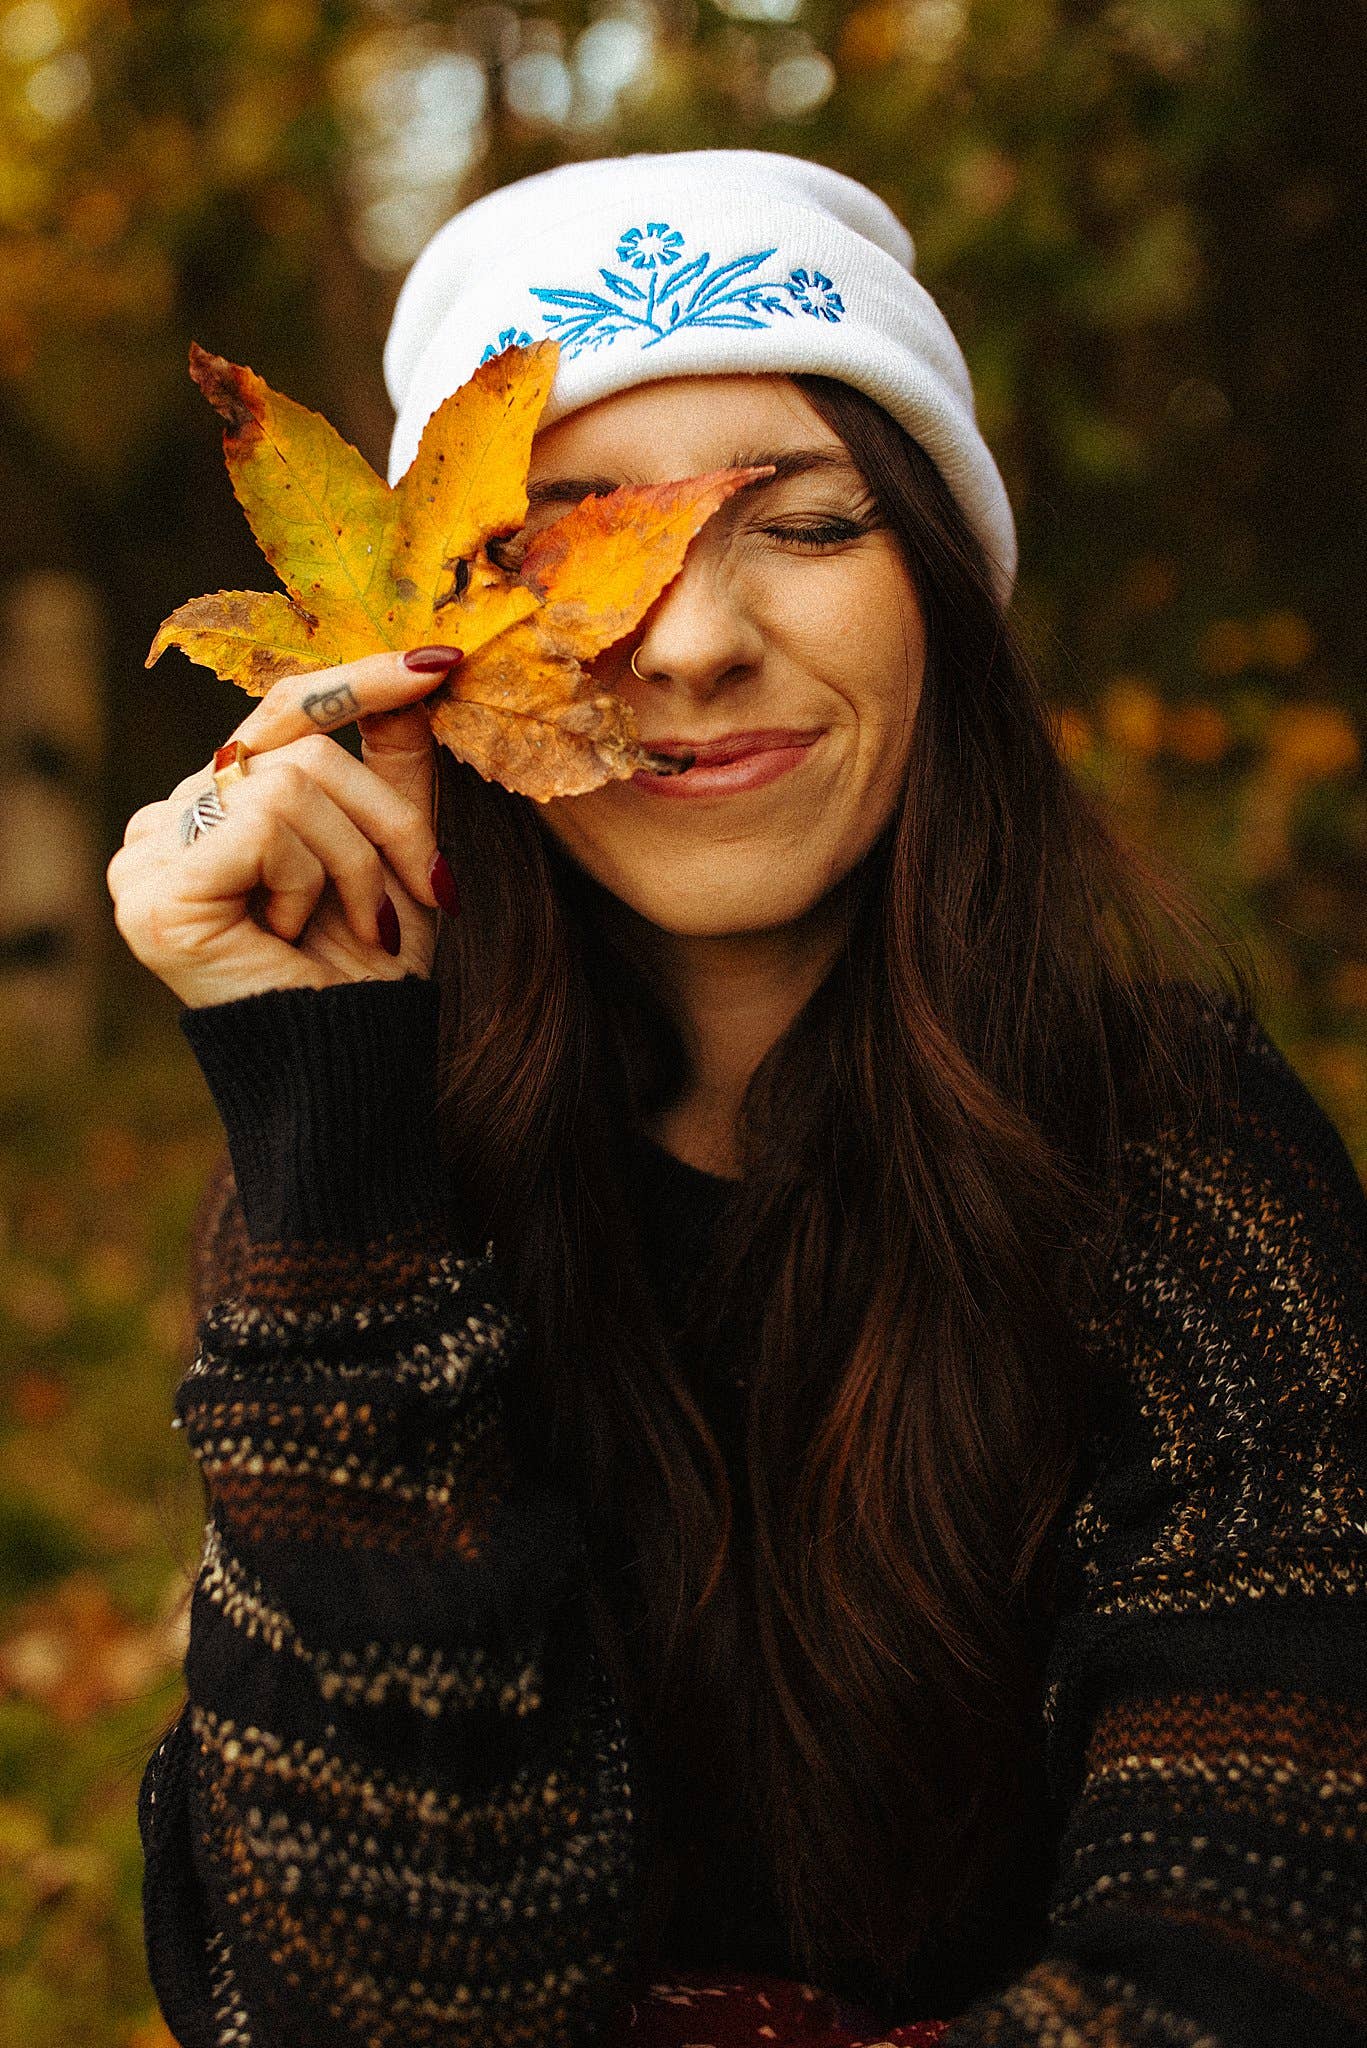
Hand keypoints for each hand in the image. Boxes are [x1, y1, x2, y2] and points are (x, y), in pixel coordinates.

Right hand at [107, 647, 460, 1008]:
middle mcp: (169, 821)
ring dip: (354, 865)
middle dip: (385, 821)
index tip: (441, 663)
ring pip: (289, 785)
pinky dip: (309, 881)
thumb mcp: (396, 853)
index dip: (360, 681)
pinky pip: (264, 827)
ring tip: (356, 929)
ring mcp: (148, 853)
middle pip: (301, 751)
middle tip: (426, 888)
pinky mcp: (153, 888)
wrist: (354, 1061)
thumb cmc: (368, 970)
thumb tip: (420, 672)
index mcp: (217, 808)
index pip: (286, 712)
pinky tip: (291, 936)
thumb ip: (393, 767)